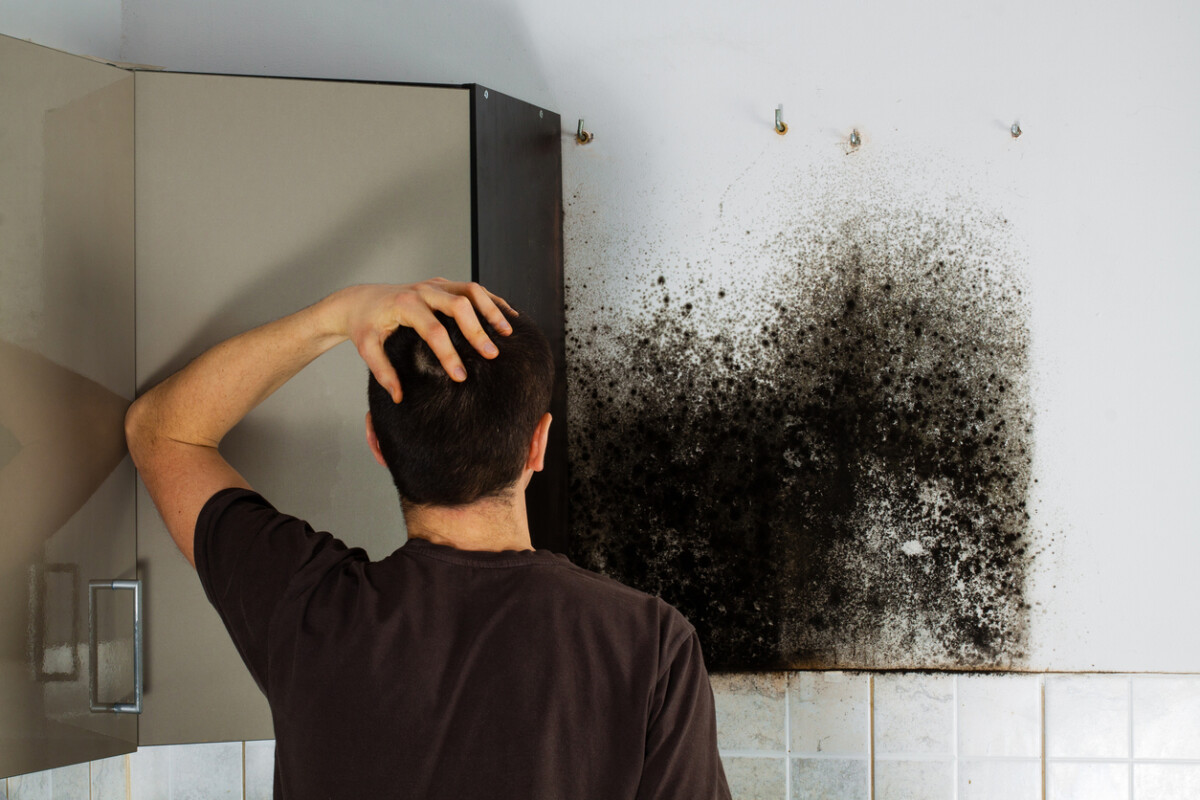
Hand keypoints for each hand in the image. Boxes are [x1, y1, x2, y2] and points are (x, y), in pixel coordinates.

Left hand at [332, 279, 515, 402]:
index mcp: (404, 305)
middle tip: (491, 354)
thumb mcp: (367, 348)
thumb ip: (382, 372)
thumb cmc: (366, 325)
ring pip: (471, 289)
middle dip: (477, 330)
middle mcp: (422, 290)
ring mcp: (435, 285)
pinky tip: (507, 315)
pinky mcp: (444, 285)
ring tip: (507, 332)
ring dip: (491, 309)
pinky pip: (473, 288)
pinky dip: (492, 300)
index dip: (448, 354)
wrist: (361, 300)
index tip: (461, 376)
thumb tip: (399, 396)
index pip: (433, 330)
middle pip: (458, 304)